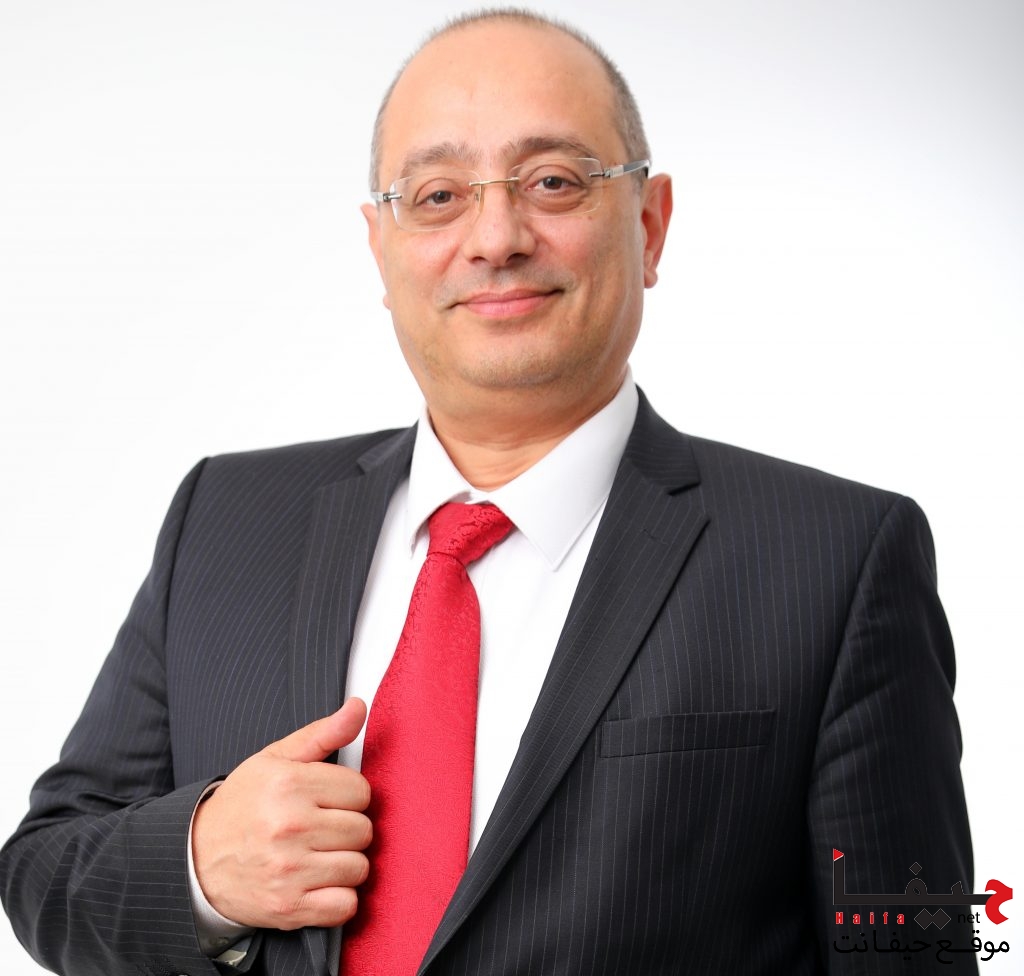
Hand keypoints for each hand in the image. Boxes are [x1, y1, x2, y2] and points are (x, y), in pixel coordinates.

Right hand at [192, 697, 371, 929]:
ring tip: (320, 855)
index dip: (348, 796)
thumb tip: (358, 706)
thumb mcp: (275, 759)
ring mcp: (290, 870)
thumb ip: (323, 733)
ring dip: (345, 864)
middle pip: (363, 830)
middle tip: (322, 829)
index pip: (361, 791)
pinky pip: (345, 906)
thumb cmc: (242, 805)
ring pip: (359, 867)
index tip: (328, 801)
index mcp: (290, 785)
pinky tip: (319, 884)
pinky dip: (339, 899)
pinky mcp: (288, 908)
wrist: (194, 859)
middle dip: (347, 829)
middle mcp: (290, 826)